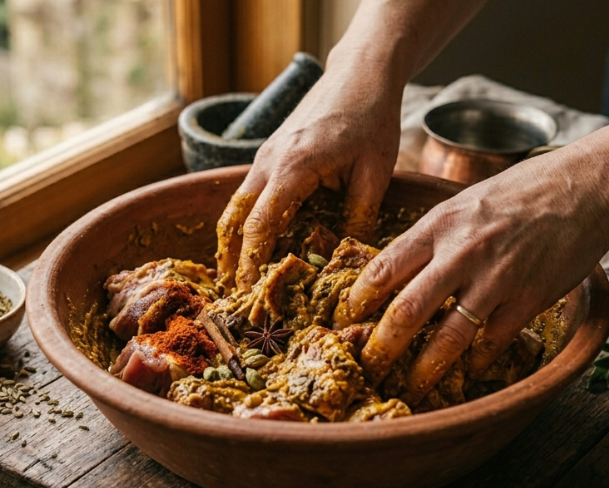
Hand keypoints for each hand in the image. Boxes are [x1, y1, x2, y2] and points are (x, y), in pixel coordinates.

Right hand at [215, 65, 403, 291]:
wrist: (361, 73)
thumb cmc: (372, 118)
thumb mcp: (376, 172)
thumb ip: (360, 217)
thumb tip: (352, 260)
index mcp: (293, 167)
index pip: (260, 224)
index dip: (252, 261)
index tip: (250, 290)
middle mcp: (269, 161)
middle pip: (234, 217)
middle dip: (231, 257)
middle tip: (236, 292)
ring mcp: (265, 155)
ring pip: (235, 204)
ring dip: (234, 240)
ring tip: (238, 275)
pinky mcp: (270, 153)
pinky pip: (248, 192)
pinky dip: (246, 220)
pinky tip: (256, 243)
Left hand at [335, 152, 608, 401]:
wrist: (583, 190)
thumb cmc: (519, 192)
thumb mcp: (463, 203)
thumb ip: (431, 236)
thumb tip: (395, 270)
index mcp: (439, 224)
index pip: (384, 268)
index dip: (360, 300)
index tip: (347, 321)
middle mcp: (462, 252)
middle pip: (408, 309)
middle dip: (383, 345)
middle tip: (369, 367)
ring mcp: (496, 278)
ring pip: (449, 335)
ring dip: (426, 367)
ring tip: (412, 387)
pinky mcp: (527, 299)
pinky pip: (493, 341)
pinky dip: (478, 360)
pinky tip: (468, 371)